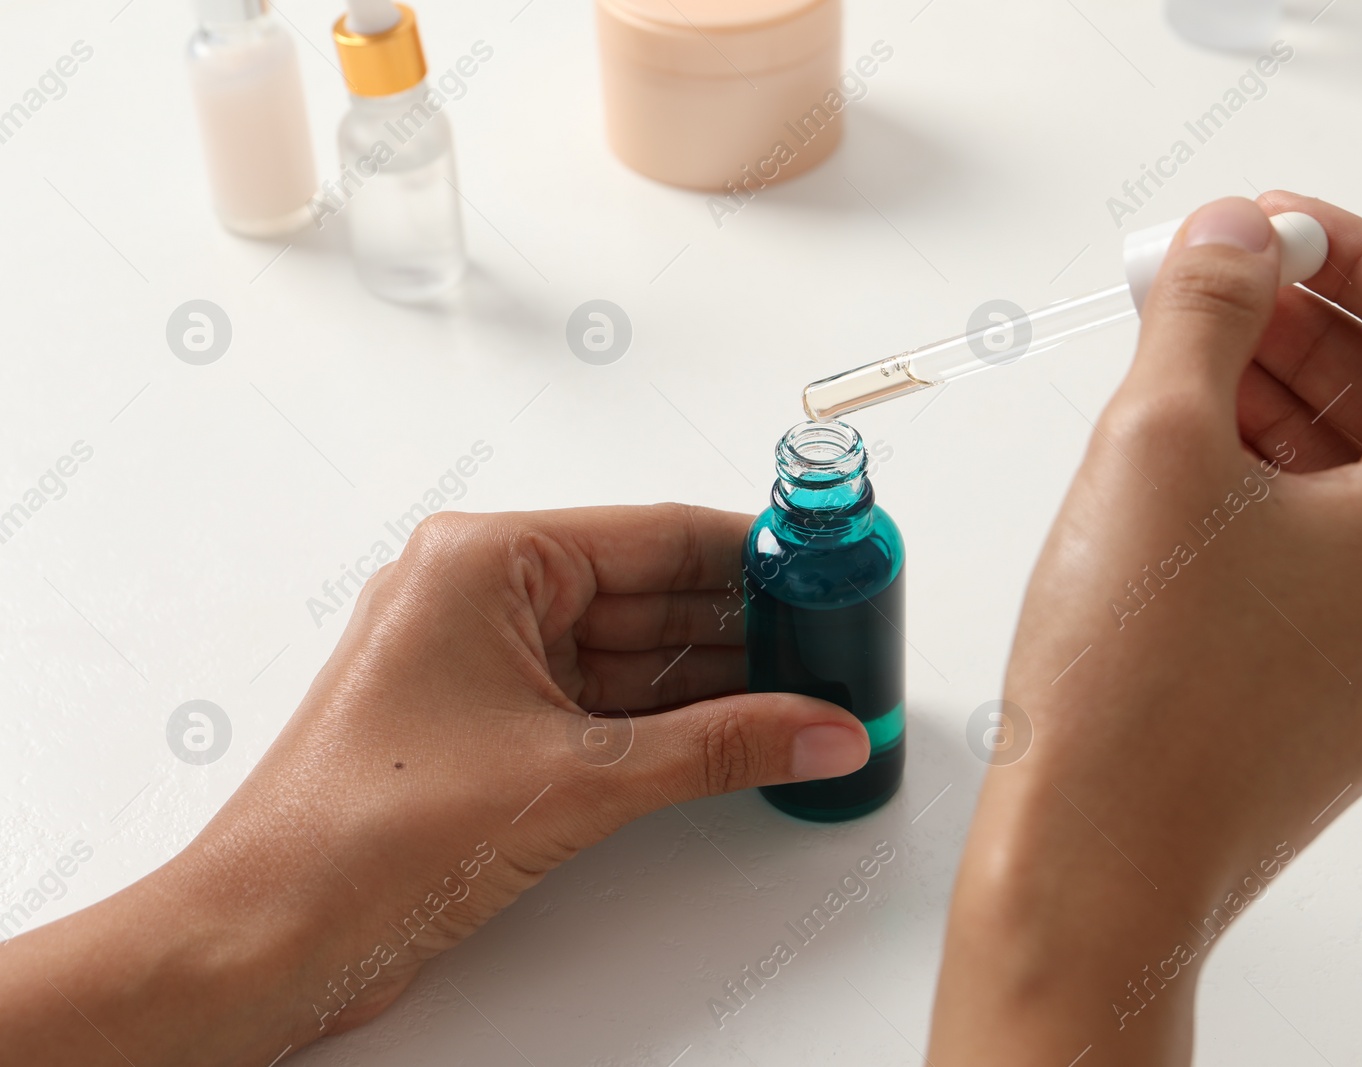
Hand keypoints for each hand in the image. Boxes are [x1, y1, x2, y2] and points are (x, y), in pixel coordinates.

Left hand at [4, 504, 868, 1065]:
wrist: (270, 938)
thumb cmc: (359, 835)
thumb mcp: (577, 778)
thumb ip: (718, 749)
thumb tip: (813, 728)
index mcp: (484, 562)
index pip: (655, 535)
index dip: (752, 554)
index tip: (825, 567)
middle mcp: (483, 598)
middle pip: (651, 593)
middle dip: (745, 625)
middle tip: (834, 645)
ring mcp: (487, 665)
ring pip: (633, 654)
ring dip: (717, 679)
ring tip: (807, 693)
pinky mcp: (494, 728)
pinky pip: (606, 704)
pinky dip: (674, 722)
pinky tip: (742, 733)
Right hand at [932, 194, 1361, 1063]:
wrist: (1095, 868)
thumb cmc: (1133, 684)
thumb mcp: (1157, 442)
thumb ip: (1206, 307)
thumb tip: (1234, 233)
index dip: (1359, 255)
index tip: (1273, 228)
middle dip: (1298, 331)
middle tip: (1198, 289)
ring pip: (1361, 491)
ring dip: (1276, 411)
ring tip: (1171, 374)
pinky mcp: (1343, 703)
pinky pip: (1329, 564)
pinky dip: (1269, 498)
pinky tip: (1180, 473)